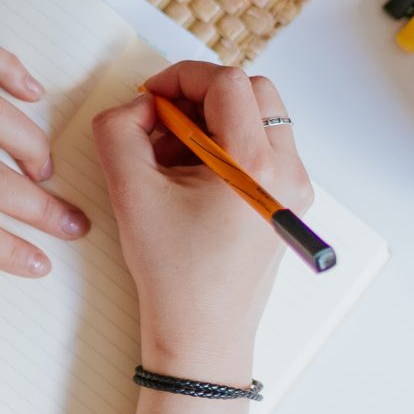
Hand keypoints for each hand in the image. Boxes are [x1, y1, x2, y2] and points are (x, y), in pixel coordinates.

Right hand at [91, 62, 309, 380]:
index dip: (182, 78)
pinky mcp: (287, 203)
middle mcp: (288, 172)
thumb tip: (137, 107)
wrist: (203, 335)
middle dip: (201, 95)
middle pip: (253, 92)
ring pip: (259, 119)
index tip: (150, 98)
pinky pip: (262, 149)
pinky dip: (226, 146)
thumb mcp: (130, 192)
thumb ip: (119, 130)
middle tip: (162, 122)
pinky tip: (189, 177)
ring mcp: (294, 189)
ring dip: (213, 120)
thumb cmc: (173, 273)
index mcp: (257, 165)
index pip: (228, 82)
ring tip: (171, 156)